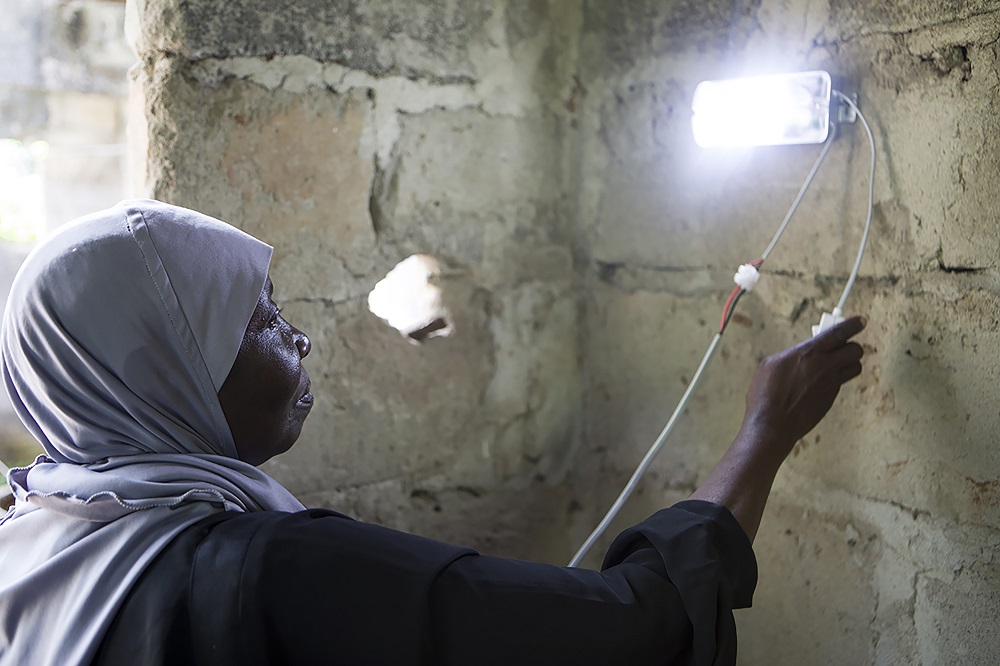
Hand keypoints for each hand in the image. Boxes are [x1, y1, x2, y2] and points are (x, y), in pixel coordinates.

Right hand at [740, 316, 865, 462]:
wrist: (773, 423)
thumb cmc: (766, 394)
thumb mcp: (772, 363)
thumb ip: (793, 354)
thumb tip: (801, 353)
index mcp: (809, 353)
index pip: (839, 333)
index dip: (853, 325)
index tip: (860, 321)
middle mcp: (824, 366)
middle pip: (855, 350)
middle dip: (851, 345)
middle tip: (841, 346)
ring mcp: (830, 384)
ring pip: (854, 368)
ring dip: (848, 363)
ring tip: (833, 364)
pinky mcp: (830, 399)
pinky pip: (840, 384)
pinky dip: (834, 380)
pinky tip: (816, 384)